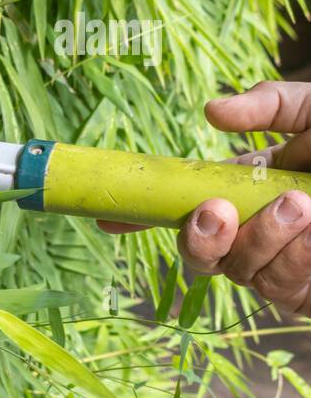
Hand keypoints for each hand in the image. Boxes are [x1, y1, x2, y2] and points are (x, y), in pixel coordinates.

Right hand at [100, 81, 310, 315]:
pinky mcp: (308, 293)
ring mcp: (285, 264)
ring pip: (241, 269)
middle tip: (219, 209)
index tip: (105, 219)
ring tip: (302, 205)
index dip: (141, 215)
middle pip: (200, 249)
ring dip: (265, 239)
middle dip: (199, 235)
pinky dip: (294, 257)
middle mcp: (260, 229)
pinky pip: (282, 286)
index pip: (185, 204)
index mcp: (252, 186)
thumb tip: (211, 114)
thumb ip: (274, 104)